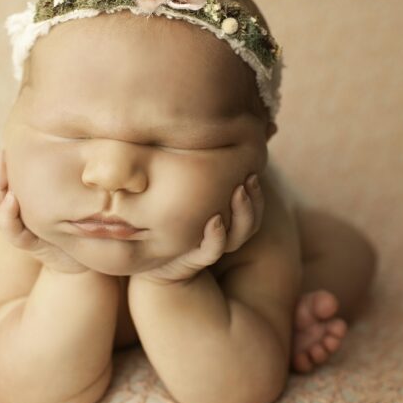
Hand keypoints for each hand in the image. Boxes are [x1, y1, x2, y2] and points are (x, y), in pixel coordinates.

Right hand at [0, 150, 88, 273]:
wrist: (93, 254)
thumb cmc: (84, 218)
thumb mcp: (76, 191)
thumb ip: (71, 171)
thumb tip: (76, 137)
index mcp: (25, 200)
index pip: (2, 180)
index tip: (6, 146)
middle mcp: (19, 214)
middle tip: (1, 156)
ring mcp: (23, 230)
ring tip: (2, 173)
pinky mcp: (31, 245)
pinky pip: (14, 232)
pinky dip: (8, 216)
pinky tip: (12, 200)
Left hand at [136, 173, 264, 285]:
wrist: (144, 253)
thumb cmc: (161, 216)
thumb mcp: (177, 191)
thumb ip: (191, 173)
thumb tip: (194, 143)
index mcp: (224, 217)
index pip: (252, 207)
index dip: (257, 192)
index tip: (252, 168)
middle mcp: (223, 233)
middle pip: (251, 221)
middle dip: (255, 199)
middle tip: (250, 177)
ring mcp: (210, 245)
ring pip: (238, 235)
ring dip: (242, 213)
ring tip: (238, 191)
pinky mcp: (195, 259)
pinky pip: (212, 250)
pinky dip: (217, 236)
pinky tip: (215, 220)